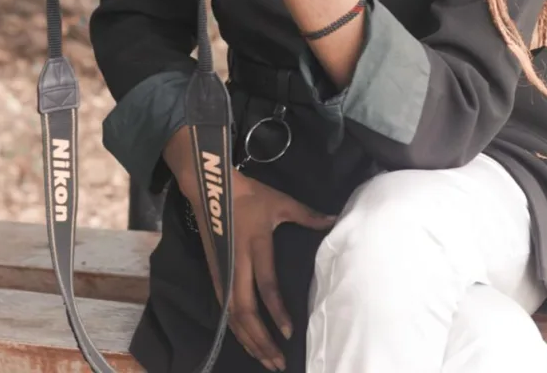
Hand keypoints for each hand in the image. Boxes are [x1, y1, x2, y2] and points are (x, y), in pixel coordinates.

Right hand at [165, 129, 334, 371]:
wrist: (211, 190)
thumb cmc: (249, 196)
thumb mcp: (280, 202)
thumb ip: (307, 215)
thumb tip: (335, 219)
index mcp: (255, 246)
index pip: (265, 285)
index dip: (276, 311)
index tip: (288, 333)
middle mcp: (236, 265)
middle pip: (246, 311)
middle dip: (261, 339)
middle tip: (279, 361)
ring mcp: (222, 273)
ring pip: (232, 316)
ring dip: (249, 341)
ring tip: (267, 361)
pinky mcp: (215, 276)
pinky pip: (225, 312)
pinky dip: (236, 332)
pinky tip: (248, 344)